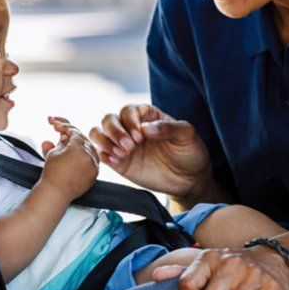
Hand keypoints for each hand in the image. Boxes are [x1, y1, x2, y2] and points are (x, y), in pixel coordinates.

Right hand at [39, 116, 98, 201]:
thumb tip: (63, 137)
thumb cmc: (52, 173)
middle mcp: (89, 155)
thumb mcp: (54, 152)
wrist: (56, 192)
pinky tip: (75, 158)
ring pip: (89, 149)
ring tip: (68, 148)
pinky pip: (92, 161)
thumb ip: (60, 142)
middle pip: (83, 139)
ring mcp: (94, 165)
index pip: (74, 132)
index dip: (64, 127)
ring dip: (79, 146)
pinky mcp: (95, 174)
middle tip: (61, 136)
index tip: (57, 127)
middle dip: (72, 136)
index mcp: (79, 147)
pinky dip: (85, 157)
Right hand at [89, 104, 210, 199]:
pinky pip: (101, 154)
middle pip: (108, 119)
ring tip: (121, 154)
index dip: (130, 121)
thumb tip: (146, 128)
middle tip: (130, 147)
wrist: (189, 179)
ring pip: (98, 133)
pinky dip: (103, 155)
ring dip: (105, 141)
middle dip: (115, 131)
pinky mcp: (118, 162)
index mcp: (147, 116)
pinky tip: (116, 161)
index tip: (140, 136)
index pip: (128, 110)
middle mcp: (131, 128)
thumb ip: (168, 128)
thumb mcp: (187, 135)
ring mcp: (123, 145)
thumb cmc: (190, 152)